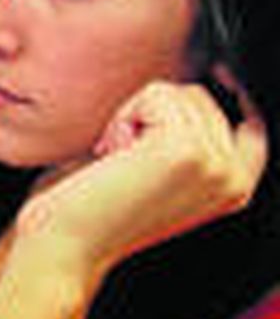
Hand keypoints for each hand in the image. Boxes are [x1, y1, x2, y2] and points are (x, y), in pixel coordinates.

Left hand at [14, 71, 267, 282]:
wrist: (64, 243)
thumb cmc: (93, 208)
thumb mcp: (158, 175)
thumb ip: (189, 143)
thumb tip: (201, 87)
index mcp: (235, 189)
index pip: (253, 125)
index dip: (233, 94)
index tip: (213, 75)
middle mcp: (234, 179)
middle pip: (205, 98)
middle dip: (156, 114)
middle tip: (124, 158)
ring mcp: (214, 163)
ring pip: (179, 92)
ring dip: (136, 115)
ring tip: (118, 159)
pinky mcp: (184, 149)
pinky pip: (158, 94)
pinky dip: (125, 113)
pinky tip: (111, 151)